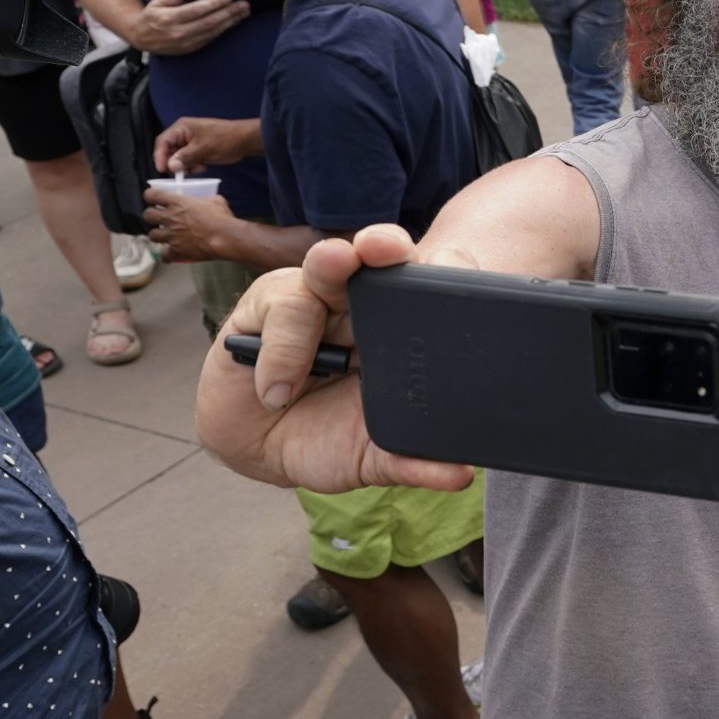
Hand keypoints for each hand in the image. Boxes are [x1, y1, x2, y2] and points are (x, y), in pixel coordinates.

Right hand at [132, 0, 249, 56]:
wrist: (141, 38)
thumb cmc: (151, 16)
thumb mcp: (155, 2)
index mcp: (169, 18)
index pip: (196, 10)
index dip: (213, 4)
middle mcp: (179, 32)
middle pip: (209, 22)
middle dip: (228, 13)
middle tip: (244, 5)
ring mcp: (186, 43)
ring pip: (212, 32)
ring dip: (230, 22)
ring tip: (244, 13)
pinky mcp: (190, 49)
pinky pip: (210, 39)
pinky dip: (223, 30)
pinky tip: (233, 23)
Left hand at [142, 186, 235, 262]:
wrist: (224, 237)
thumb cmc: (221, 217)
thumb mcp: (216, 201)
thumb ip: (207, 200)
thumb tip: (209, 201)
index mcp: (177, 202)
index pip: (151, 195)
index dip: (150, 196)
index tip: (154, 198)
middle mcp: (169, 218)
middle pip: (147, 215)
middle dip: (151, 216)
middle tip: (159, 218)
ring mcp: (171, 235)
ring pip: (152, 235)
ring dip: (158, 235)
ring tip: (165, 236)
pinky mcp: (176, 251)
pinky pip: (164, 256)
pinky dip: (167, 255)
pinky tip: (171, 254)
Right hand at [153, 114, 259, 173]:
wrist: (245, 141)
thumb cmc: (225, 139)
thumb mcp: (204, 148)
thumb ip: (186, 157)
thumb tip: (170, 166)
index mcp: (181, 128)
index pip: (162, 141)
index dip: (159, 156)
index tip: (162, 169)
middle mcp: (183, 134)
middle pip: (168, 150)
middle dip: (173, 162)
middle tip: (180, 173)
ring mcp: (190, 142)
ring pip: (178, 157)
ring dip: (183, 165)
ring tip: (196, 168)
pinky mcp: (197, 150)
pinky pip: (188, 160)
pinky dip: (191, 166)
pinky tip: (201, 167)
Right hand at [195, 224, 476, 493]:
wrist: (260, 450)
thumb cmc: (326, 438)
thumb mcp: (372, 456)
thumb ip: (411, 462)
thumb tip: (459, 474)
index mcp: (404, 332)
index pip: (432, 287)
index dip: (444, 269)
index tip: (451, 266)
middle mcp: (362, 305)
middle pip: (381, 259)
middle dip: (387, 245)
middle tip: (387, 246)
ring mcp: (314, 299)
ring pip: (328, 266)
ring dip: (334, 263)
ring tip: (338, 262)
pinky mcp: (265, 305)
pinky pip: (280, 308)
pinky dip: (282, 352)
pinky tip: (277, 391)